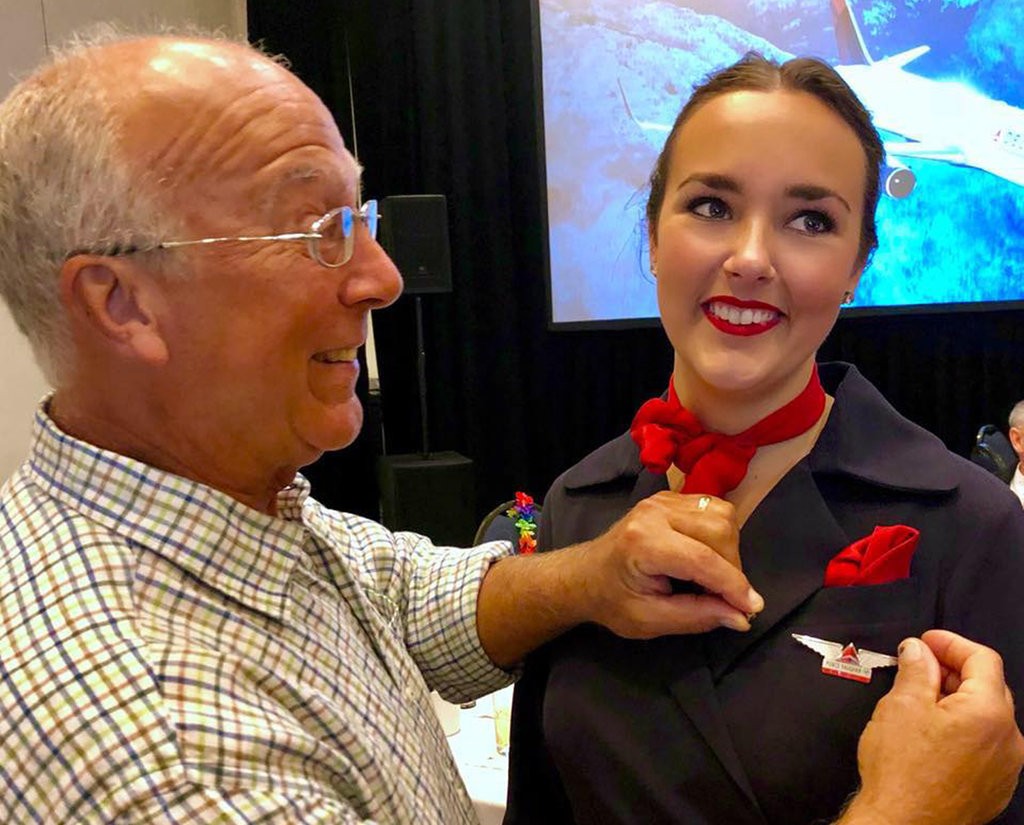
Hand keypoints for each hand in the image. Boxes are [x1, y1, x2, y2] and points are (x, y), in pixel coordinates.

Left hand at [569, 491, 763, 637]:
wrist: (585, 574)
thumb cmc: (613, 600)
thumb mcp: (650, 620)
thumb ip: (697, 616)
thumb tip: (741, 616)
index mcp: (644, 542)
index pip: (703, 558)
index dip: (733, 585)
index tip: (752, 608)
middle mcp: (655, 512)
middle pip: (719, 529)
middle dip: (732, 567)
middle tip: (725, 598)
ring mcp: (663, 500)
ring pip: (721, 514)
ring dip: (730, 549)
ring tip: (714, 578)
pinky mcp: (671, 498)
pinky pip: (713, 508)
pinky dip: (721, 534)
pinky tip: (707, 557)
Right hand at [840, 630, 1023, 824]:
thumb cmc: (902, 771)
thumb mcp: (901, 705)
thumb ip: (916, 669)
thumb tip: (918, 650)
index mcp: (989, 712)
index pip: (982, 659)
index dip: (951, 643)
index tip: (926, 642)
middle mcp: (1009, 740)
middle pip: (988, 687)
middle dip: (953, 671)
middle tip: (919, 667)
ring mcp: (1005, 767)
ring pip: (986, 718)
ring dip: (957, 701)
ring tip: (920, 702)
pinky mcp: (994, 787)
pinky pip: (985, 746)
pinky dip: (962, 731)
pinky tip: (931, 735)